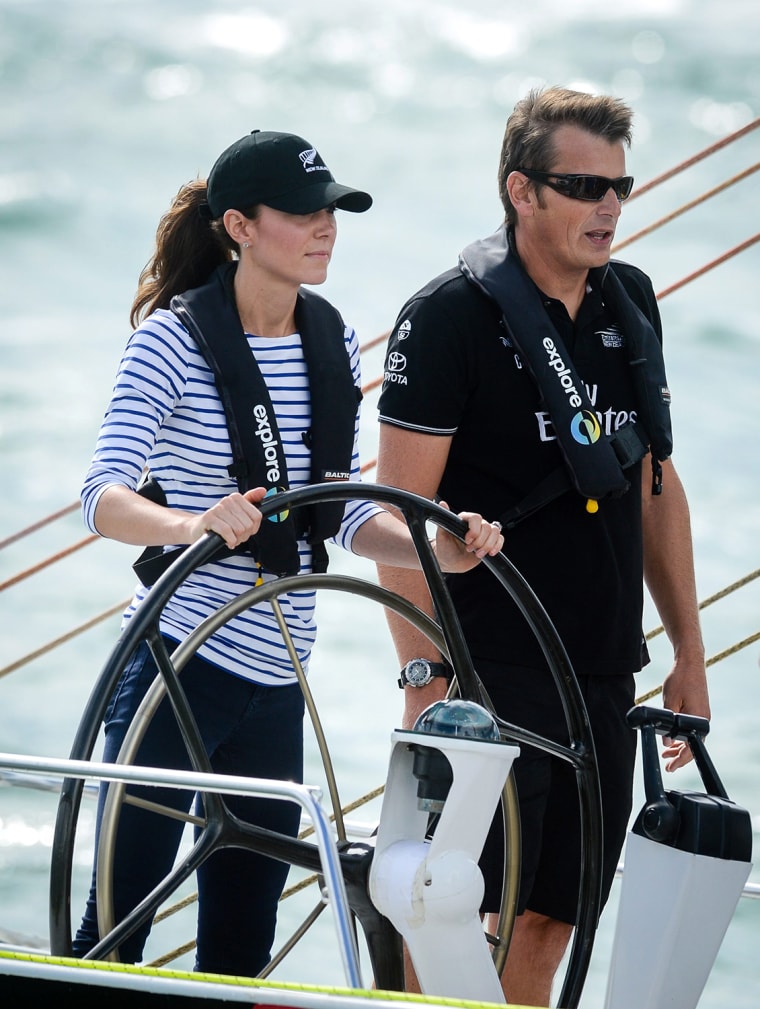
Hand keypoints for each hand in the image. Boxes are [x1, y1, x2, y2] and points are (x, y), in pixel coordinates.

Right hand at [190, 487, 266, 548]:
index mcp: (236, 498)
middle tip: (235, 536)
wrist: (197, 528)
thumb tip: (263, 491)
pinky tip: (227, 541)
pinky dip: (229, 540)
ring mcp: (218, 509)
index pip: (257, 516)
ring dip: (236, 539)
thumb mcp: (236, 511)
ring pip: (239, 529)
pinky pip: (227, 532)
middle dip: (244, 535)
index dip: (253, 528)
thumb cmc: (219, 521)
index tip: (246, 530)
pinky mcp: (209, 518)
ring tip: (230, 538)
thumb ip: (251, 500)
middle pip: (248, 525)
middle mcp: (227, 501)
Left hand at [434, 502, 503, 572]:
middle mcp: (476, 525)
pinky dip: (497, 547)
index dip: (474, 530)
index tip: (467, 540)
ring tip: (477, 553)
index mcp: (465, 520)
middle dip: (479, 541)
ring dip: (488, 545)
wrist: (450, 562)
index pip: (476, 518)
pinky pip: (500, 540)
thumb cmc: (445, 548)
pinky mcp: (490, 542)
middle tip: (469, 549)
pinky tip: (489, 553)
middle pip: (487, 527)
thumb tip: (442, 504)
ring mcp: (484, 534)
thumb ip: (443, 521)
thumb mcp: (441, 536)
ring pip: (495, 533)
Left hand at [660, 655, 709, 771]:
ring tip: (667, 756)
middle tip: (667, 766)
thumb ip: (667, 723)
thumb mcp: (669, 701)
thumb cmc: (680, 679)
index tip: (671, 767)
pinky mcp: (699, 710)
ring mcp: (702, 715)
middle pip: (693, 746)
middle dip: (680, 757)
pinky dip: (682, 736)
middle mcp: (704, 720)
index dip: (681, 760)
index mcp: (699, 719)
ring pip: (692, 738)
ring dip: (680, 747)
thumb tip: (666, 742)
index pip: (692, 747)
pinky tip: (672, 740)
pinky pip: (692, 729)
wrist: (689, 662)